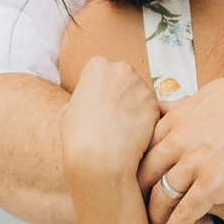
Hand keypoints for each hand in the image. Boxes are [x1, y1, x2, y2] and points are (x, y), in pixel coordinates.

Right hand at [61, 55, 162, 199]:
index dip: (100, 91)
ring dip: (134, 107)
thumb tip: (83, 103)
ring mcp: (141, 86)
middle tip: (112, 117)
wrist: (99, 158)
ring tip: (121, 129)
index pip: (102, 71)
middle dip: (121, 94)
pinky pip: (150, 111)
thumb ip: (82, 98)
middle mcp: (121, 69)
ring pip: (139, 94)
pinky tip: (133, 135)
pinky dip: (144, 122)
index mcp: (97, 65)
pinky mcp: (154, 105)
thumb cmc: (78, 137)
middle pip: (124, 78)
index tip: (98, 105)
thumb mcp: (69, 110)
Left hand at [141, 72, 223, 223]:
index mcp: (176, 118)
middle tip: (132, 208)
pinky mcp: (213, 184)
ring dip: (151, 215)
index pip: (144, 146)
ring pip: (161, 195)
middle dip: (136, 193)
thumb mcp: (210, 92)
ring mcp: (194, 163)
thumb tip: (165, 106)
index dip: (136, 166)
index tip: (133, 179)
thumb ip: (183, 105)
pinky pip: (184, 212)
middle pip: (144, 172)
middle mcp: (178, 140)